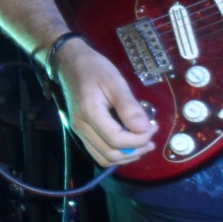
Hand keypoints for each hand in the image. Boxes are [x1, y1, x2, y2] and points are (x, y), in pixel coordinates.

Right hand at [56, 41, 156, 166]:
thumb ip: (129, 107)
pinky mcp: (80, 131)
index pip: (117, 140)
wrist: (69, 63)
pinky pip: (98, 152)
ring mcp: (79, 131)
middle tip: (151, 136)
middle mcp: (81, 127)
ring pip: (104, 158)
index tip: (153, 126)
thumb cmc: (94, 69)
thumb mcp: (115, 82)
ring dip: (126, 156)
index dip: (139, 139)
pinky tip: (127, 144)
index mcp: (90, 113)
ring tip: (142, 143)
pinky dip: (115, 153)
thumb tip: (145, 129)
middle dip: (136, 149)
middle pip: (111, 154)